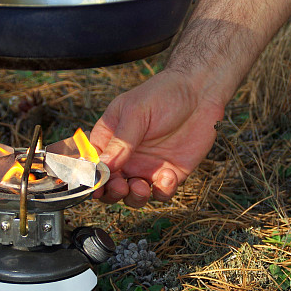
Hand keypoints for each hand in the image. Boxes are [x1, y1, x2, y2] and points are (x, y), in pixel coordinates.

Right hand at [90, 70, 224, 207]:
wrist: (200, 93)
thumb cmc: (163, 94)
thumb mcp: (136, 113)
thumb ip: (120, 141)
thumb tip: (101, 167)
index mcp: (110, 140)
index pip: (92, 164)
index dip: (90, 178)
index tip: (94, 184)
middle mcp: (126, 157)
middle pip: (109, 186)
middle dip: (110, 192)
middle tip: (120, 186)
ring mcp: (147, 167)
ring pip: (133, 196)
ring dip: (134, 197)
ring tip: (141, 187)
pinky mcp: (170, 174)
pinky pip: (161, 193)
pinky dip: (162, 191)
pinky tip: (168, 175)